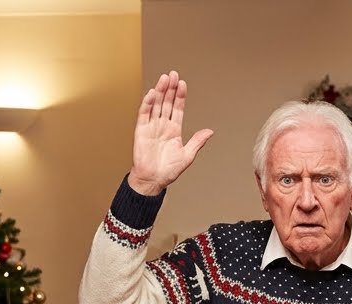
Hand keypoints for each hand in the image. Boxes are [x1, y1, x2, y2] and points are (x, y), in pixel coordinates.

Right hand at [127, 71, 213, 195]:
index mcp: (174, 130)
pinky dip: (148, 103)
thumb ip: (197, 142)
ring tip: (164, 78)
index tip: (183, 84)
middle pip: (167, 102)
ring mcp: (152, 127)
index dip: (180, 96)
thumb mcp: (187, 155)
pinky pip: (144, 114)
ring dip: (160, 91)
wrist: (152, 180)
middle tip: (173, 74)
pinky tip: (152, 93)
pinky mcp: (141, 130)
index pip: (178, 108)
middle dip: (170, 88)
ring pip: (156, 105)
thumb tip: (210, 132)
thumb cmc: (168, 171)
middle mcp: (162, 125)